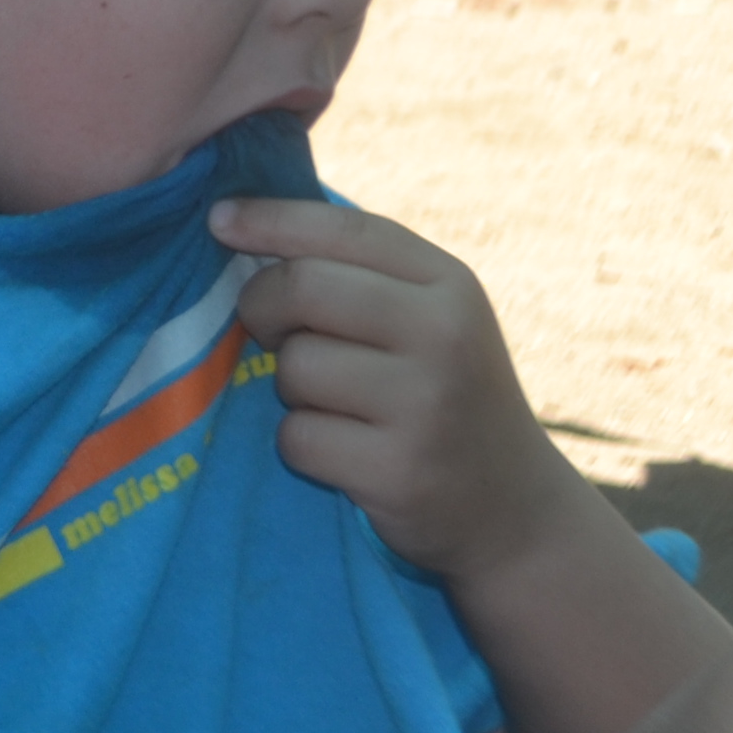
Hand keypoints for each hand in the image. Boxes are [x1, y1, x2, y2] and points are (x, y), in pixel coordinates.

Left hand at [208, 198, 580, 589]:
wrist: (514, 512)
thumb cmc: (449, 397)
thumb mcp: (434, 321)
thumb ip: (362, 274)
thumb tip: (245, 224)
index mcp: (451, 286)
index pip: (345, 231)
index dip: (272, 220)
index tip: (218, 220)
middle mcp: (445, 335)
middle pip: (304, 287)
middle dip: (264, 307)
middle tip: (271, 332)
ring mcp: (424, 404)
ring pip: (296, 366)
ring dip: (293, 390)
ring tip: (338, 407)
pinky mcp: (397, 471)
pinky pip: (297, 436)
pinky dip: (302, 446)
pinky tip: (345, 454)